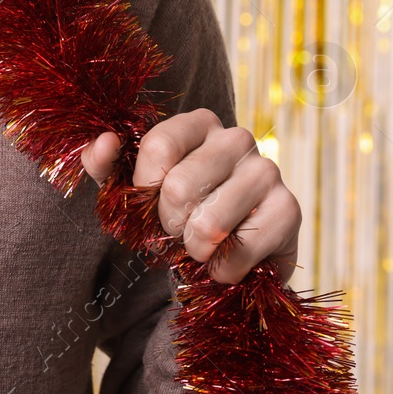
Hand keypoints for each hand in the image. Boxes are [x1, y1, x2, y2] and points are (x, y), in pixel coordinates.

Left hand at [81, 109, 300, 284]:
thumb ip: (102, 164)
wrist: (221, 258)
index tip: (150, 203)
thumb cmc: (173, 213)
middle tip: (180, 230)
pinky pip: (239, 251)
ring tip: (202, 245)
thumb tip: (104, 141)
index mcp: (198, 124)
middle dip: (169, 225)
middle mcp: (237, 138)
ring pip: (209, 222)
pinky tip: (227, 262)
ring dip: (195, 250)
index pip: (158, 146)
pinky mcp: (290, 210)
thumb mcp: (128, 188)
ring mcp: (268, 171)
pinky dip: (223, 270)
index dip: (145, 188)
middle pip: (179, 186)